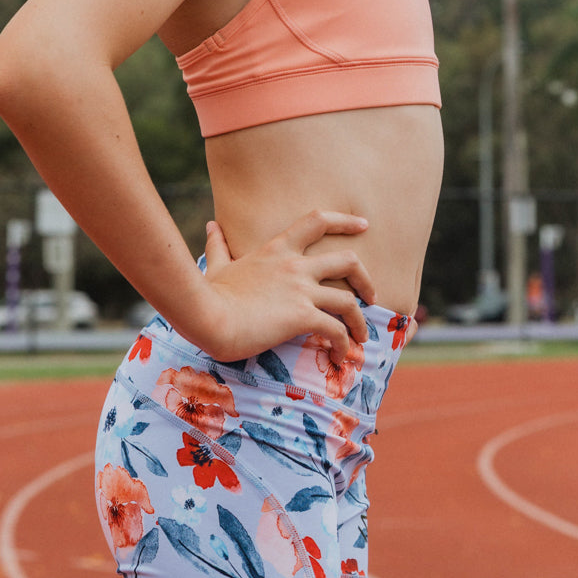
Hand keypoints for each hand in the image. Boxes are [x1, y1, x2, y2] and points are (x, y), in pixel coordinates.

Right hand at [186, 210, 375, 363]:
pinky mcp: (301, 317)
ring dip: (360, 320)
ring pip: (349, 301)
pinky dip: (344, 345)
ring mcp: (301, 290)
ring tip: (360, 337)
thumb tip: (211, 225)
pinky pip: (336, 331)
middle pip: (349, 260)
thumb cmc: (207, 294)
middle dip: (366, 279)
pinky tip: (340, 357)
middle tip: (371, 295)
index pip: (318, 221)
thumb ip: (218, 245)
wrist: (206, 316)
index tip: (363, 224)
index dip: (345, 220)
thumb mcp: (216, 265)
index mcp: (277, 249)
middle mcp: (295, 266)